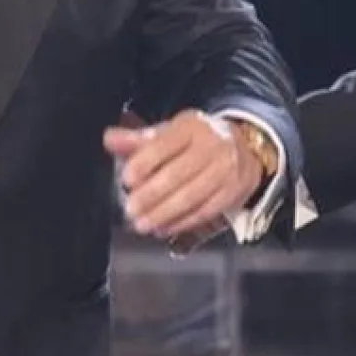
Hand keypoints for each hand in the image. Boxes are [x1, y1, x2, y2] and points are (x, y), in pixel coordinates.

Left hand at [104, 109, 262, 241]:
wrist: (245, 146)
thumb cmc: (196, 141)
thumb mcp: (169, 133)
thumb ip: (137, 140)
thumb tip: (110, 139)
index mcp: (191, 127)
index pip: (164, 144)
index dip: (144, 162)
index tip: (127, 179)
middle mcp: (211, 147)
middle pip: (178, 174)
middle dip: (151, 195)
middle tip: (131, 209)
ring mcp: (225, 171)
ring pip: (192, 196)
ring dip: (164, 213)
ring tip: (143, 224)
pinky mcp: (233, 192)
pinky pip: (205, 211)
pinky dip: (182, 222)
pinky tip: (164, 228)